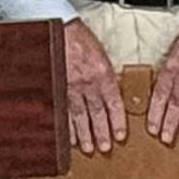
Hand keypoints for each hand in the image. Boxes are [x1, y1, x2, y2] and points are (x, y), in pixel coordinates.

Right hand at [59, 17, 128, 156]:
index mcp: (105, 76)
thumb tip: (112, 98)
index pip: (114, 105)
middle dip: (101, 133)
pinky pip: (62, 110)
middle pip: (96, 114)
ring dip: (84, 134)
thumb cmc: (84, 42)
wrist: (61, 30)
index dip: (117, 122)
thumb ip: (107, 79)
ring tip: (88, 148)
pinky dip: (66, 125)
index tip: (121, 136)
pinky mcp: (58, 87)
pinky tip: (68, 136)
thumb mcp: (103, 58)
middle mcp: (89, 84)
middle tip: (104, 148)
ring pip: (79, 116)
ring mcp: (71, 87)